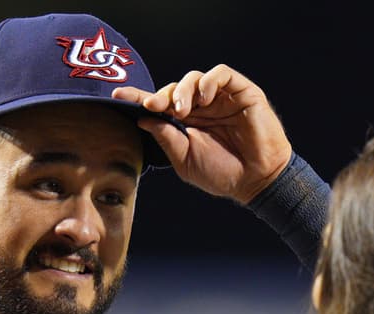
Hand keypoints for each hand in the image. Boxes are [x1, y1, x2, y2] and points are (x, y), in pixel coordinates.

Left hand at [113, 64, 291, 203]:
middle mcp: (201, 107)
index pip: (159, 105)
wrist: (255, 180)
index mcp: (186, 123)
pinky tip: (202, 98)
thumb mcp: (185, 159)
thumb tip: (143, 119)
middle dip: (160, 95)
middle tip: (153, 106)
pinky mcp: (241, 91)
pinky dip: (207, 81)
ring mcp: (221, 98)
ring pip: (194, 78)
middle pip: (174, 89)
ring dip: (182, 90)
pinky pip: (220, 73)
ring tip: (181, 110)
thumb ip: (166, 138)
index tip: (118, 96)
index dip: (138, 98)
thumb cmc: (222, 174)